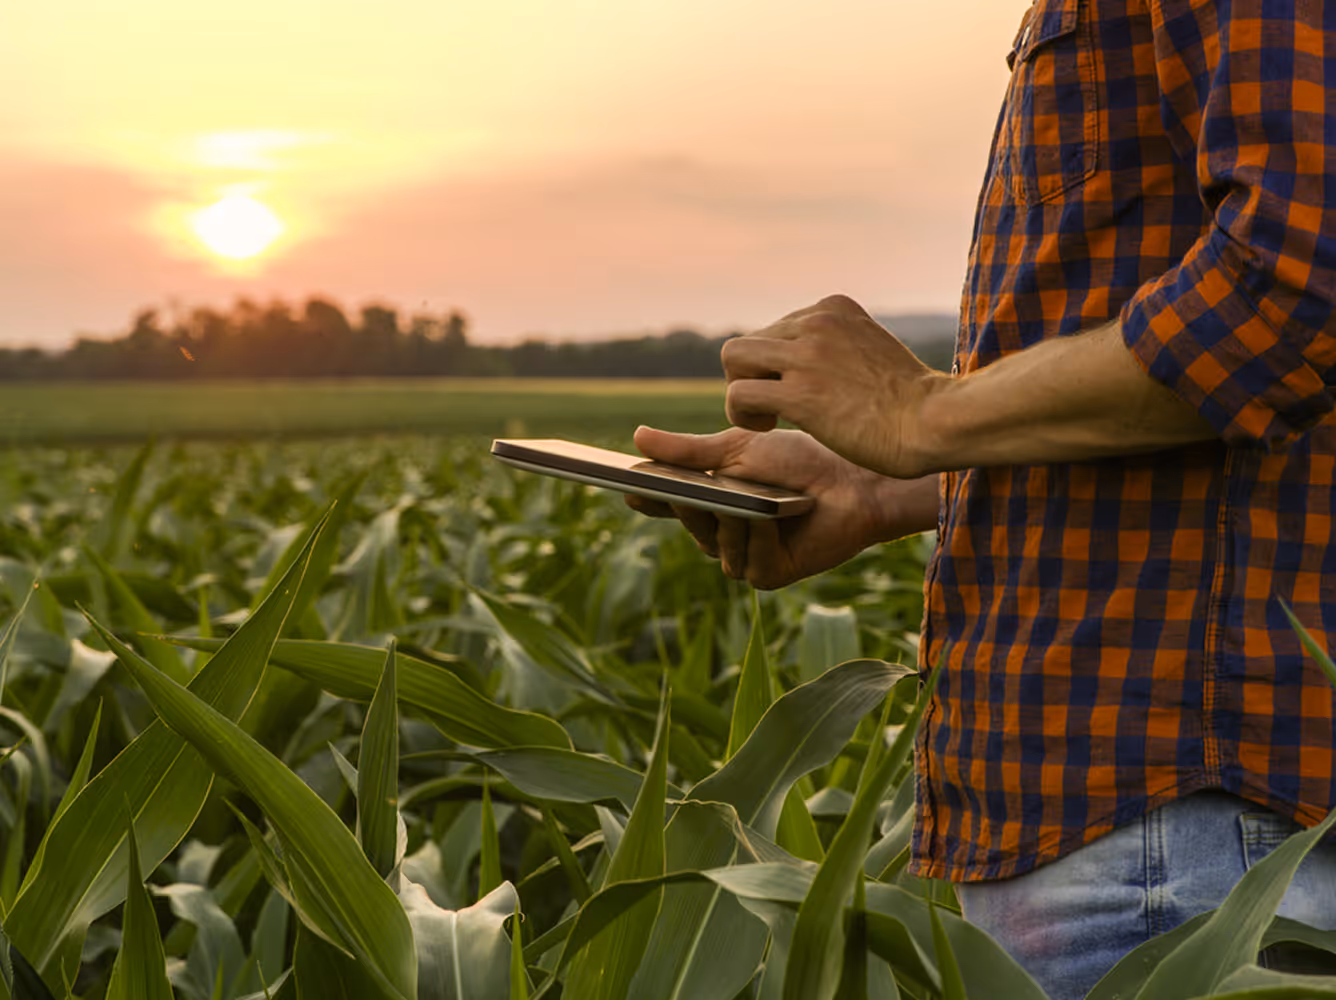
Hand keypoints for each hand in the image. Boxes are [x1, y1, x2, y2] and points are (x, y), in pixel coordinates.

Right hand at [624, 425, 939, 589]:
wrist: (854, 480)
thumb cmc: (799, 460)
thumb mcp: (736, 449)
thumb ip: (687, 451)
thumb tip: (636, 438)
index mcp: (714, 500)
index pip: (671, 503)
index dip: (650, 498)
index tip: (627, 487)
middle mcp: (726, 531)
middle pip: (690, 525)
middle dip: (689, 505)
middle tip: (676, 489)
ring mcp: (746, 555)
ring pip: (717, 545)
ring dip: (729, 520)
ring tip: (739, 499)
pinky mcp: (771, 573)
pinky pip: (747, 561)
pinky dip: (757, 536)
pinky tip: (772, 517)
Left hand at [721, 294, 948, 478]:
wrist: (934, 422)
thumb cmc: (912, 401)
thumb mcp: (871, 350)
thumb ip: (838, 347)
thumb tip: (806, 368)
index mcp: (834, 309)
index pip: (777, 327)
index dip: (778, 363)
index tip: (798, 389)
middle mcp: (817, 322)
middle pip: (750, 341)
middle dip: (753, 376)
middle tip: (774, 407)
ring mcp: (807, 355)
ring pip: (734, 358)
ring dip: (741, 390)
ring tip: (766, 417)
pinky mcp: (800, 393)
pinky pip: (739, 394)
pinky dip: (741, 414)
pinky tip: (768, 427)